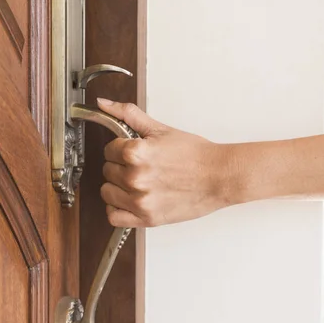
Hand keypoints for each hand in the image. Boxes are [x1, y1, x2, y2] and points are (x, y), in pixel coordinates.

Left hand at [97, 98, 234, 226]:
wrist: (220, 177)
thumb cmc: (195, 155)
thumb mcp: (160, 129)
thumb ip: (128, 115)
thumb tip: (103, 104)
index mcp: (135, 153)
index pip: (108, 150)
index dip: (120, 149)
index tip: (132, 152)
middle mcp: (135, 177)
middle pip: (107, 171)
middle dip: (120, 167)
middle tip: (140, 167)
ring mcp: (140, 200)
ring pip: (107, 193)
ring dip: (117, 187)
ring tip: (135, 183)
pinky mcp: (146, 218)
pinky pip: (114, 217)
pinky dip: (117, 209)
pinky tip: (128, 201)